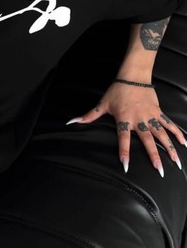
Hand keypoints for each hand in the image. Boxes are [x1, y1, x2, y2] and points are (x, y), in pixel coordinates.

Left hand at [66, 81, 186, 175]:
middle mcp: (139, 119)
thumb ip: (89, 116)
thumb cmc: (117, 91)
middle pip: (148, 140)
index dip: (124, 152)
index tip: (126, 166)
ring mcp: (151, 116)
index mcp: (124, 119)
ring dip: (170, 148)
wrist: (133, 75)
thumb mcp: (102, 104)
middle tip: (159, 171)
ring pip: (162, 134)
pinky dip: (178, 133)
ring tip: (176, 163)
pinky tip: (185, 144)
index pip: (123, 138)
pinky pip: (169, 124)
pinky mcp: (159, 112)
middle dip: (154, 156)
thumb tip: (72, 122)